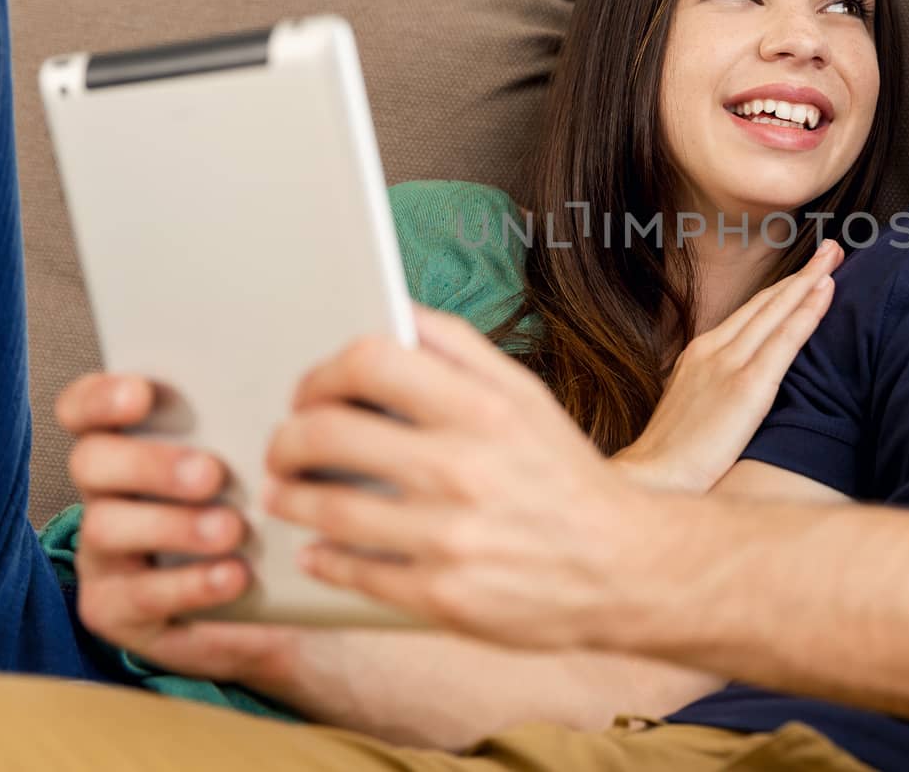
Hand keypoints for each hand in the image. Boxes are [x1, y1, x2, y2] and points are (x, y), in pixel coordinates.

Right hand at [56, 373, 293, 681]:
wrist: (263, 600)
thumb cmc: (253, 508)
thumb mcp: (248, 466)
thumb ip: (245, 430)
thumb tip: (286, 399)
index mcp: (124, 443)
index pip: (83, 408)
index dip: (100, 397)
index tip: (140, 394)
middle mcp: (101, 494)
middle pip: (92, 463)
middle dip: (149, 464)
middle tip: (211, 474)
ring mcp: (100, 554)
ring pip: (106, 530)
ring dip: (173, 527)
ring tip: (232, 530)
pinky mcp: (113, 610)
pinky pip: (136, 598)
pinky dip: (189, 586)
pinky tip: (235, 577)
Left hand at [263, 306, 663, 650]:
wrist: (624, 567)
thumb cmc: (563, 474)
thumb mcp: (527, 396)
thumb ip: (460, 349)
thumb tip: (393, 312)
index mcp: (484, 408)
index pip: (370, 361)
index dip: (322, 372)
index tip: (310, 391)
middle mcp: (465, 468)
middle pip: (330, 433)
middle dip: (288, 439)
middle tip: (284, 446)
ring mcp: (452, 536)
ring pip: (328, 508)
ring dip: (290, 498)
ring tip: (285, 494)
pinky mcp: (444, 597)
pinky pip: (352, 571)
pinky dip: (321, 558)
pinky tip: (317, 549)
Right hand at [613, 239, 842, 492]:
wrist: (653, 481)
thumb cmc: (674, 461)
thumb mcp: (693, 413)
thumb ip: (716, 394)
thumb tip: (737, 396)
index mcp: (700, 355)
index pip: (749, 314)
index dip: (781, 290)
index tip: (806, 271)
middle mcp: (713, 350)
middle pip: (765, 302)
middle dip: (801, 274)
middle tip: (832, 249)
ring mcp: (728, 365)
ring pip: (776, 311)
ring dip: (809, 280)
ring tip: (836, 256)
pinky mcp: (746, 387)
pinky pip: (784, 340)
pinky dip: (807, 312)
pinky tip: (827, 291)